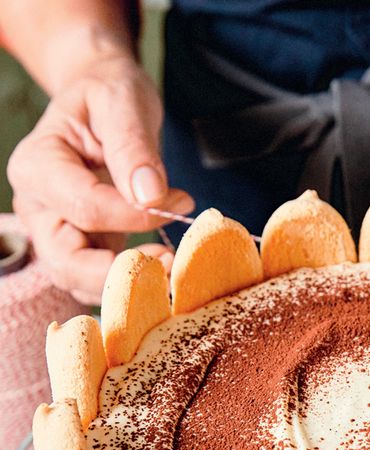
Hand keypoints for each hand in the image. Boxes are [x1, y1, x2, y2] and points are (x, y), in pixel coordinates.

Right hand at [7, 54, 193, 303]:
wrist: (104, 104)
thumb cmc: (109, 96)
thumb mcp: (122, 102)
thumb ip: (132, 145)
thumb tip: (150, 195)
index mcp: (38, 166)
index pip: (86, 208)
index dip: (136, 217)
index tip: (181, 203)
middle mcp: (37, 207)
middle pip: (67, 261)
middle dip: (121, 269)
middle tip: (172, 261)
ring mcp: (54, 232)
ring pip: (78, 281)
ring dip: (125, 282)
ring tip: (171, 264)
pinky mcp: (79, 247)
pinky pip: (96, 280)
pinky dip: (128, 281)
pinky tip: (162, 266)